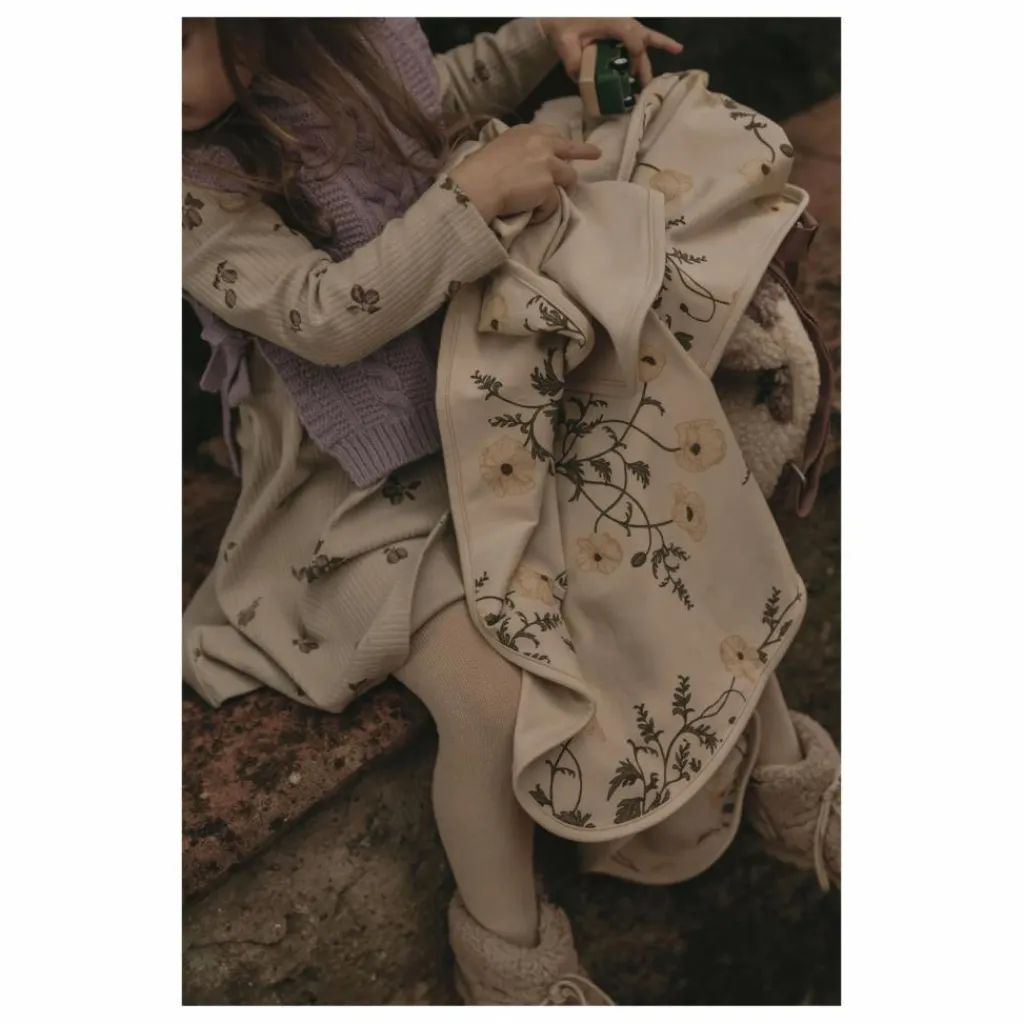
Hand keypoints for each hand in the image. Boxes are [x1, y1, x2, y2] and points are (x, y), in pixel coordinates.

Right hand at [449, 124, 601, 223]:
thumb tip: (524, 162)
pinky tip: (531, 215)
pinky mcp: (549, 186)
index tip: (565, 145)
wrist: (480, 183)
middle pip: (570, 148)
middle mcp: (541, 144)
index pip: (551, 133)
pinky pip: (554, 204)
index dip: (559, 142)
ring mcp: (548, 164)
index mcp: (526, 132)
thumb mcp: (499, 148)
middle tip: (597, 153)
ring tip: (549, 203)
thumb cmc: (480, 168)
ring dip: (562, 191)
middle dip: (585, 151)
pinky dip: (544, 212)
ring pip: (569, 178)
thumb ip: (517, 150)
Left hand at [539, 18, 682, 87]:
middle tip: (643, 87)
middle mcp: (623, 22)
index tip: (631, 76)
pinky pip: (643, 37)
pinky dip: (660, 43)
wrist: (560, 11)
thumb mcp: (565, 42)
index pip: (634, 40)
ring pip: (645, 41)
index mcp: (613, 22)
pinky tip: (677, 49)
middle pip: (641, 44)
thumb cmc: (563, 22)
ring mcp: (624, 26)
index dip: (636, 58)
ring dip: (646, 63)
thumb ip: (573, 62)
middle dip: (643, 67)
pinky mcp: (621, 30)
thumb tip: (584, 83)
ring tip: (649, 83)